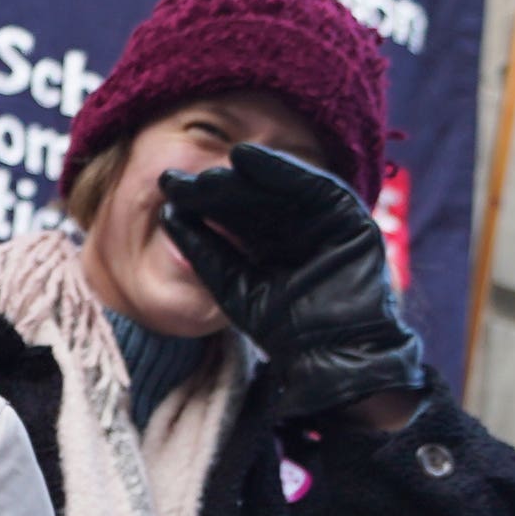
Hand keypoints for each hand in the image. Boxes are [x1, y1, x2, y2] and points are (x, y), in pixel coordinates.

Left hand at [157, 144, 429, 426]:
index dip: (201, 199)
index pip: (233, 213)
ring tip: (208, 170)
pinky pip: (315, 185)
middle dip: (216, 187)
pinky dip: (282, 169)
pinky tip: (246, 159)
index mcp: (270, 243)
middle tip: (179, 178)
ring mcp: (323, 221)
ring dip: (243, 175)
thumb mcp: (232, 284)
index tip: (167, 188)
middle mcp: (296, 227)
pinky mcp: (348, 217)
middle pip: (253, 197)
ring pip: (279, 188)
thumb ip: (204, 251)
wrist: (330, 356)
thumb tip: (168, 214)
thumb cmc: (282, 330)